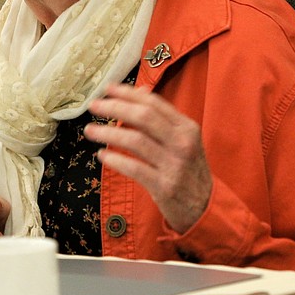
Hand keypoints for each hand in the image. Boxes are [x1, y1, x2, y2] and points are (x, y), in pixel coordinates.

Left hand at [84, 83, 211, 233]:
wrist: (205, 206)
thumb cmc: (188, 169)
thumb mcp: (183, 140)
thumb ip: (162, 118)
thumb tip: (139, 91)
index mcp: (186, 128)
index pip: (154, 103)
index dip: (128, 93)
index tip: (107, 88)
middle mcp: (182, 143)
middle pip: (143, 117)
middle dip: (115, 108)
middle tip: (93, 106)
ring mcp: (174, 165)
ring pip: (135, 141)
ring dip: (108, 133)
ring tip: (90, 130)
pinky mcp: (164, 186)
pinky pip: (134, 168)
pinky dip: (115, 160)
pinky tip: (101, 155)